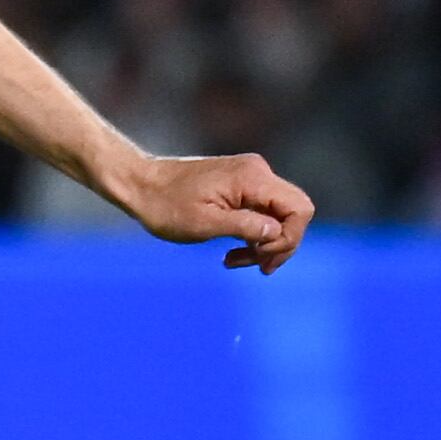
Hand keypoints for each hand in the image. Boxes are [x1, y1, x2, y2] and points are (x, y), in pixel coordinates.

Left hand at [111, 150, 316, 272]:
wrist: (141, 185)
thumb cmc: (167, 206)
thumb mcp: (205, 223)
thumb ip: (245, 226)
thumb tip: (277, 233)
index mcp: (252, 178)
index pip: (299, 209)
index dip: (289, 238)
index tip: (261, 256)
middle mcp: (257, 172)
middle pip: (294, 212)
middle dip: (281, 244)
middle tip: (256, 267)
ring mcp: (249, 176)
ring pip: (279, 216)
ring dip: (264, 244)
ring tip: (236, 262)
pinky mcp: (240, 185)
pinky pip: (262, 212)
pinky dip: (254, 235)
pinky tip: (233, 252)